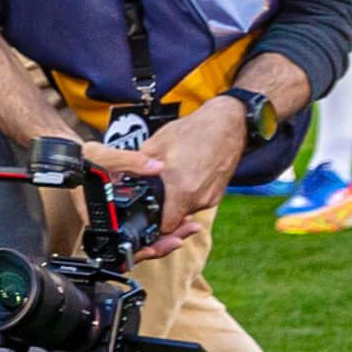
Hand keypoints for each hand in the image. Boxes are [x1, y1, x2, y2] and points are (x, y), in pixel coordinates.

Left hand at [83, 95, 258, 240]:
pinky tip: (183, 178)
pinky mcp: (217, 195)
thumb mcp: (155, 145)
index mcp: (180, 189)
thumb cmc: (194, 131)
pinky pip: (196, 202)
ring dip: (175, 201)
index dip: (152, 227)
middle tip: (152, 198)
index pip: (164, 227)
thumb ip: (138, 168)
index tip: (143, 219)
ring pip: (185, 210)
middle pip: (174, 219)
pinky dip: (187, 195)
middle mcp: (198, 199)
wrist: (228, 125)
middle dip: (162, 211)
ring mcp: (210, 198)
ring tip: (170, 182)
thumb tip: (123, 179)